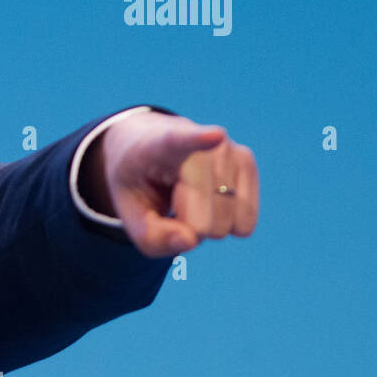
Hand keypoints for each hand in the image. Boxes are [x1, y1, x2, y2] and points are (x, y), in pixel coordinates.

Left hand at [88, 111, 259, 257]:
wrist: (150, 148)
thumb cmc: (139, 183)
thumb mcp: (129, 212)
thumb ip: (150, 235)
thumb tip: (190, 241)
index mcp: (158, 145)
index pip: (180, 142)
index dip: (199, 140)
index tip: (215, 135)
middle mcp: (201, 141)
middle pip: (203, 221)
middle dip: (186, 228)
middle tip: (171, 201)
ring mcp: (229, 150)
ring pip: (228, 224)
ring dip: (206, 226)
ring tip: (189, 196)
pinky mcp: (247, 163)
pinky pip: (245, 223)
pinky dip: (226, 225)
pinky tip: (209, 200)